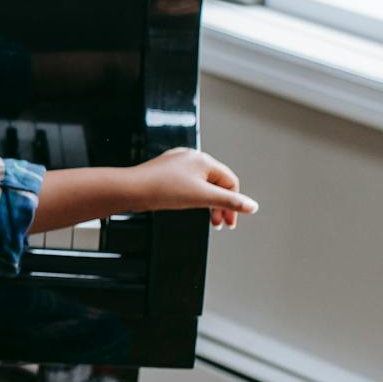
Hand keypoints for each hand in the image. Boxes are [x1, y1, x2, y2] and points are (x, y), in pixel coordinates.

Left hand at [131, 146, 256, 228]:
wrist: (130, 189)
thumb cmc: (162, 189)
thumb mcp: (202, 197)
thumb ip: (229, 202)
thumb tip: (252, 205)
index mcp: (203, 160)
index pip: (230, 181)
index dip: (234, 203)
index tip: (230, 221)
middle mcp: (190, 158)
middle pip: (216, 183)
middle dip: (220, 205)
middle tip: (220, 223)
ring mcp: (176, 164)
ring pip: (201, 185)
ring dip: (207, 203)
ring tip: (206, 218)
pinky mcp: (165, 172)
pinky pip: (187, 185)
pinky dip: (193, 197)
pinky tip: (187, 205)